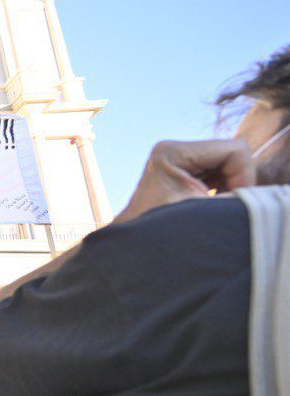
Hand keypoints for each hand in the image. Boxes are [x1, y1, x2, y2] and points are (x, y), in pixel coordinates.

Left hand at [117, 139, 254, 222]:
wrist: (133, 247)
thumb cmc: (162, 233)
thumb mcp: (202, 212)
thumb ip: (235, 199)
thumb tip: (262, 197)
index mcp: (173, 152)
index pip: (235, 150)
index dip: (244, 176)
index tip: (232, 201)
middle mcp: (173, 148)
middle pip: (232, 154)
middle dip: (238, 180)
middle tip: (224, 206)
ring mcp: (177, 157)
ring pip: (228, 162)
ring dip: (231, 185)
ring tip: (214, 206)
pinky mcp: (182, 168)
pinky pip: (219, 170)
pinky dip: (223, 186)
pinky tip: (210, 203)